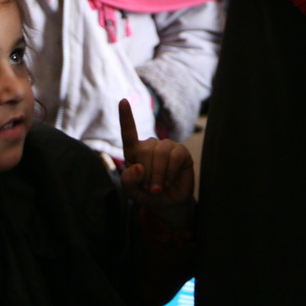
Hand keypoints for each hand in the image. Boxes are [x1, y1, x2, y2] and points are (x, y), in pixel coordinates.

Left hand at [118, 99, 194, 229]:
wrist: (168, 204)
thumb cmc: (147, 194)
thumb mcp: (132, 191)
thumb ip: (129, 180)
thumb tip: (139, 167)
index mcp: (134, 151)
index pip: (129, 132)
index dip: (126, 117)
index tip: (123, 101)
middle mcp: (150, 145)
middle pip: (144, 150)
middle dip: (146, 173)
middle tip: (149, 188)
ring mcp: (167, 147)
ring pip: (160, 153)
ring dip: (157, 176)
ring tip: (158, 188)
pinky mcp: (181, 152)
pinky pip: (175, 156)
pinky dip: (169, 172)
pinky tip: (168, 182)